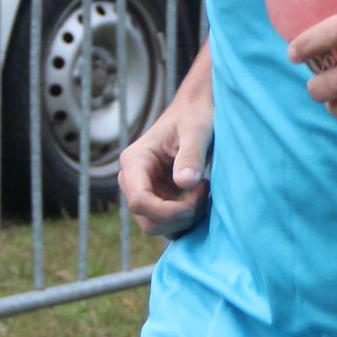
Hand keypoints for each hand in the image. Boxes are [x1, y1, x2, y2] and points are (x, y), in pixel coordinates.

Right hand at [118, 83, 212, 235]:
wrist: (197, 110)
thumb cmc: (195, 114)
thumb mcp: (196, 131)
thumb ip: (190, 156)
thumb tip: (184, 184)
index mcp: (134, 161)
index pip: (139, 201)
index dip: (167, 212)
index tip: (197, 198)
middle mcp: (132, 179)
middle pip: (147, 221)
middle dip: (178, 218)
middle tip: (205, 194)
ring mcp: (144, 190)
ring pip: (156, 226)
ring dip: (184, 221)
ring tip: (204, 193)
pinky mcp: (158, 198)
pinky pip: (168, 223)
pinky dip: (186, 220)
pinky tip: (202, 198)